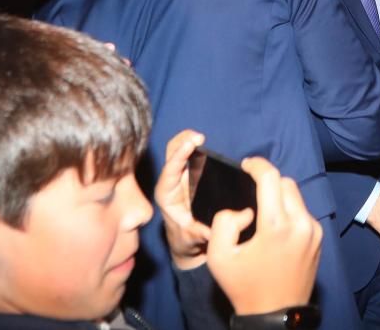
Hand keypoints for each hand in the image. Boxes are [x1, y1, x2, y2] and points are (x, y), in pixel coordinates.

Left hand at [155, 130, 210, 269]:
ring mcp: (181, 176)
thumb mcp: (191, 240)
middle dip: (181, 141)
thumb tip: (212, 231)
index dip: (180, 155)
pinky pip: (190, 154)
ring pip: (178, 149)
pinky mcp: (191, 174)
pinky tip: (203, 142)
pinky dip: (195, 145)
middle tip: (199, 137)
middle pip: (170, 153)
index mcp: (167, 195)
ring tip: (201, 137)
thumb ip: (199, 235)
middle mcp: (170, 181)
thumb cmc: (186, 241)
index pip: (171, 170)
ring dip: (188, 140)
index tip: (193, 143)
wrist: (186, 243)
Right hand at [206, 157, 321, 314]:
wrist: (275, 315)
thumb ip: (224, 222)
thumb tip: (244, 209)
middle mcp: (301, 223)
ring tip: (263, 209)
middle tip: (252, 189)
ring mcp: (313, 231)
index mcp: (277, 225)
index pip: (271, 177)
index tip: (246, 164)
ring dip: (280, 196)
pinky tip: (276, 226)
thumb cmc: (244, 287)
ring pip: (297, 196)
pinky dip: (289, 211)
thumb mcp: (219, 256)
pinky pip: (303, 213)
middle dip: (268, 181)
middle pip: (286, 182)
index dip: (257, 165)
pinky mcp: (319, 239)